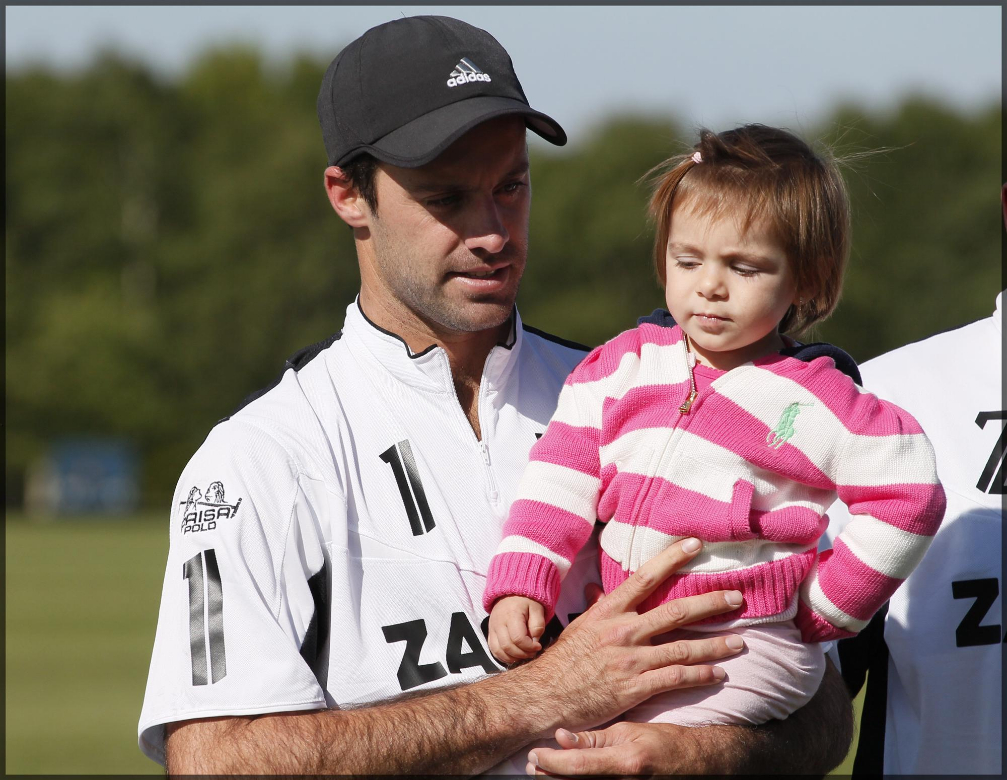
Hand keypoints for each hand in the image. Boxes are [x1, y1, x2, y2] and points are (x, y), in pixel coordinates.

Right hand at [489, 596, 546, 663]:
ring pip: (498, 650)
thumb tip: (535, 641)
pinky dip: (503, 657)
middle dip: (522, 654)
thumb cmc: (527, 601)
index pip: (518, 638)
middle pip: (507, 646)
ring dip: (512, 657)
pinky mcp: (490, 632)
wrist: (511, 592)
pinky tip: (514, 656)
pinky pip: (493, 650)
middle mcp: (499, 622)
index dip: (529, 647)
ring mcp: (492, 628)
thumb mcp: (537, 608)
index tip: (538, 646)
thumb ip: (538, 624)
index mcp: (512, 614)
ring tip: (524, 655)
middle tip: (533, 652)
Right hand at [515, 537, 744, 736]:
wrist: (544, 696)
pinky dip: (701, 675)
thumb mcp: (579, 627)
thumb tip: (598, 589)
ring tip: (739, 642)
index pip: (645, 577)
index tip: (695, 544)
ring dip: (716, 645)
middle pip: (676, 612)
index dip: (672, 558)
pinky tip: (718, 673)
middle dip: (711, 603)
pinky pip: (676, 678)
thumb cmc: (562, 661)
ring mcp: (631, 660)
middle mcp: (623, 631)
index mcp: (609, 611)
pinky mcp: (635, 687)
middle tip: (737, 597)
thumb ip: (597, 608)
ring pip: (684, 647)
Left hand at [526, 722, 695, 776]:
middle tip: (534, 764)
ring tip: (544, 771)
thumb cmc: (663, 742)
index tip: (535, 753)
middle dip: (549, 776)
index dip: (551, 761)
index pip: (577, 765)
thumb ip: (595, 738)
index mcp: (625, 762)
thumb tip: (561, 736)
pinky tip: (567, 777)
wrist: (696, 764)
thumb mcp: (629, 731)